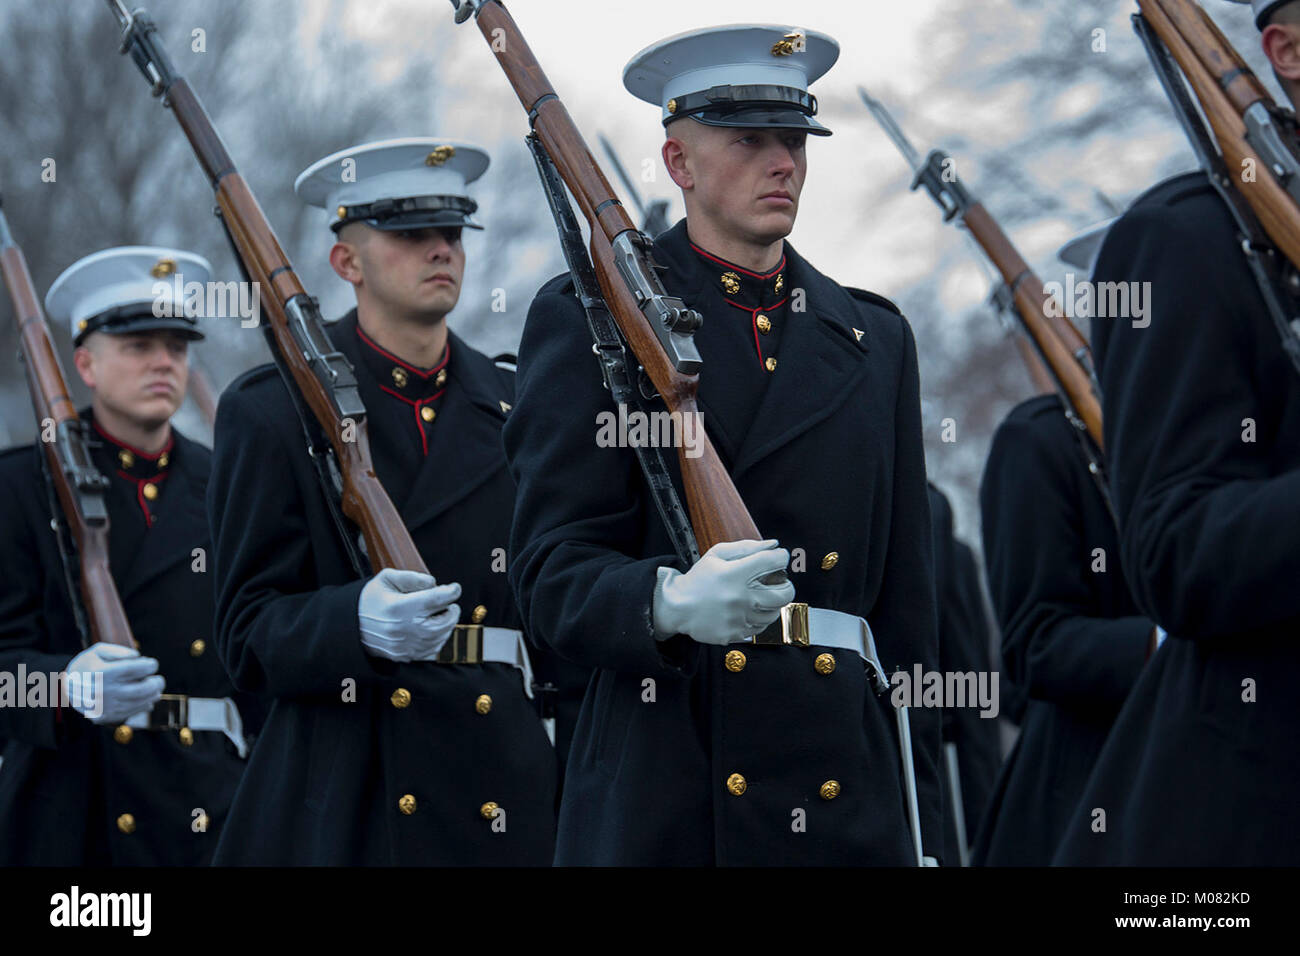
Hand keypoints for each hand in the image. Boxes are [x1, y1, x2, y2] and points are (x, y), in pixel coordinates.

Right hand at [65, 642, 164, 723]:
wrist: (62, 689)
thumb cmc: (85, 666)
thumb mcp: (97, 651)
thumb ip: (119, 651)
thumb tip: (138, 656)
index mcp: (103, 673)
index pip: (137, 668)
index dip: (150, 665)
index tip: (152, 664)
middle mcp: (105, 691)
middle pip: (143, 689)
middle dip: (156, 683)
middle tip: (159, 679)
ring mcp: (105, 706)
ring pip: (139, 702)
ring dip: (153, 696)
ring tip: (155, 690)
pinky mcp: (105, 717)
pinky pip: (131, 713)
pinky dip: (143, 706)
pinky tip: (147, 700)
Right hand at [358, 568, 460, 662]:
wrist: (349, 625)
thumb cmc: (369, 600)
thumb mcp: (386, 579)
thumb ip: (412, 578)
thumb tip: (434, 583)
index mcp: (400, 607)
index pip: (436, 599)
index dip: (451, 592)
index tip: (455, 588)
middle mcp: (404, 628)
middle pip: (444, 622)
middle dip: (452, 611)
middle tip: (449, 604)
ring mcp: (405, 645)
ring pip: (440, 638)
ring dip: (447, 626)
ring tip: (442, 616)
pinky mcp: (404, 656)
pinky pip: (431, 652)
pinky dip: (438, 641)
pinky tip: (435, 632)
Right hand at [653, 539, 795, 644]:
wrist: (677, 607)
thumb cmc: (698, 580)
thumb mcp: (717, 555)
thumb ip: (747, 547)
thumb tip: (773, 544)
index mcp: (734, 574)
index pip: (772, 561)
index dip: (781, 557)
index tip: (779, 557)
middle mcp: (740, 597)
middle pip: (784, 593)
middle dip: (786, 585)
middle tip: (779, 582)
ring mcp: (739, 618)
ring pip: (775, 612)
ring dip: (772, 603)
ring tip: (761, 597)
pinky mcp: (736, 633)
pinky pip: (760, 628)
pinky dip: (759, 618)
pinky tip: (750, 610)